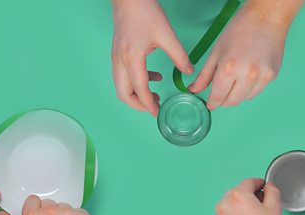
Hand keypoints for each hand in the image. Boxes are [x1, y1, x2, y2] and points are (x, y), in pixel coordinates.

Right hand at [0, 195, 98, 214]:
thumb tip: (1, 214)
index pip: (32, 199)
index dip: (34, 210)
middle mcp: (50, 211)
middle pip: (47, 202)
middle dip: (47, 212)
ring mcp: (67, 212)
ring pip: (62, 205)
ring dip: (61, 214)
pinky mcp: (81, 214)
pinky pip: (76, 210)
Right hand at [111, 0, 192, 115]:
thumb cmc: (145, 12)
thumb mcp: (166, 35)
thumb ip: (179, 56)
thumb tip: (188, 71)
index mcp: (132, 59)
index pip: (140, 90)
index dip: (149, 104)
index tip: (158, 112)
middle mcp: (120, 62)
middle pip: (124, 94)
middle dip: (138, 105)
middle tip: (154, 107)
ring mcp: (116, 58)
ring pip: (121, 86)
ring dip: (136, 94)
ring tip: (155, 94)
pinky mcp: (117, 54)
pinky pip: (122, 76)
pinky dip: (135, 82)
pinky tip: (153, 76)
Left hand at [189, 0, 304, 109]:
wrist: (266, 18)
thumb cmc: (239, 30)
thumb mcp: (216, 52)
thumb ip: (204, 75)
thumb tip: (194, 90)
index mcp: (229, 68)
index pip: (218, 96)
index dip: (212, 103)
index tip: (210, 104)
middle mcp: (247, 75)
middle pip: (232, 102)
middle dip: (223, 100)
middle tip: (220, 93)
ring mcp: (262, 77)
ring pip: (245, 99)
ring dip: (237, 95)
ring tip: (235, 79)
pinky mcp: (272, 76)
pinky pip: (257, 92)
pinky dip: (249, 89)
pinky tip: (247, 75)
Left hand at [213, 178, 287, 214]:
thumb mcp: (275, 207)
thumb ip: (272, 190)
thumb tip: (268, 187)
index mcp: (238, 196)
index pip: (249, 181)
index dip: (260, 183)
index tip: (264, 186)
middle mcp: (224, 204)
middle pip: (239, 191)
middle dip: (251, 195)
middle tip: (263, 203)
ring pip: (232, 202)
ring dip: (242, 204)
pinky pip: (227, 214)